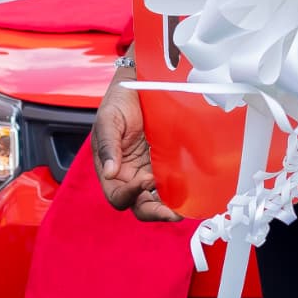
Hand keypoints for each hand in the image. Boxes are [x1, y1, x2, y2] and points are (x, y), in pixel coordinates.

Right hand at [93, 72, 176, 221]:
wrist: (136, 85)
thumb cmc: (118, 102)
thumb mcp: (107, 121)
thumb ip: (107, 146)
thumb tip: (109, 172)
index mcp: (111, 170)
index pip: (118, 195)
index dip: (130, 194)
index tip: (145, 179)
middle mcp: (128, 176)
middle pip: (139, 205)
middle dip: (155, 212)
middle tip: (172, 213)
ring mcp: (146, 171)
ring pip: (156, 200)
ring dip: (169, 207)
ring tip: (184, 208)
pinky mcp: (163, 164)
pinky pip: (169, 184)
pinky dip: (178, 192)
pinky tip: (189, 192)